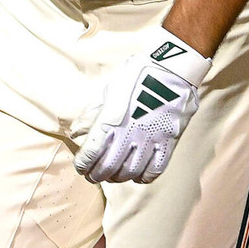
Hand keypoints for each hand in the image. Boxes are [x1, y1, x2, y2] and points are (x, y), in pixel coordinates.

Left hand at [73, 28, 210, 183]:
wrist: (172, 69)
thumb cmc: (137, 75)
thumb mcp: (109, 90)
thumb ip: (93, 114)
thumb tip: (76, 132)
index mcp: (111, 119)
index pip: (91, 151)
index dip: (83, 163)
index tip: (80, 167)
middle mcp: (129, 134)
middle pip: (108, 167)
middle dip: (96, 175)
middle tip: (92, 176)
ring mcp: (150, 140)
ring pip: (130, 172)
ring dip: (118, 178)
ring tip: (112, 177)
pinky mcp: (168, 142)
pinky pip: (155, 169)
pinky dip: (144, 177)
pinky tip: (138, 175)